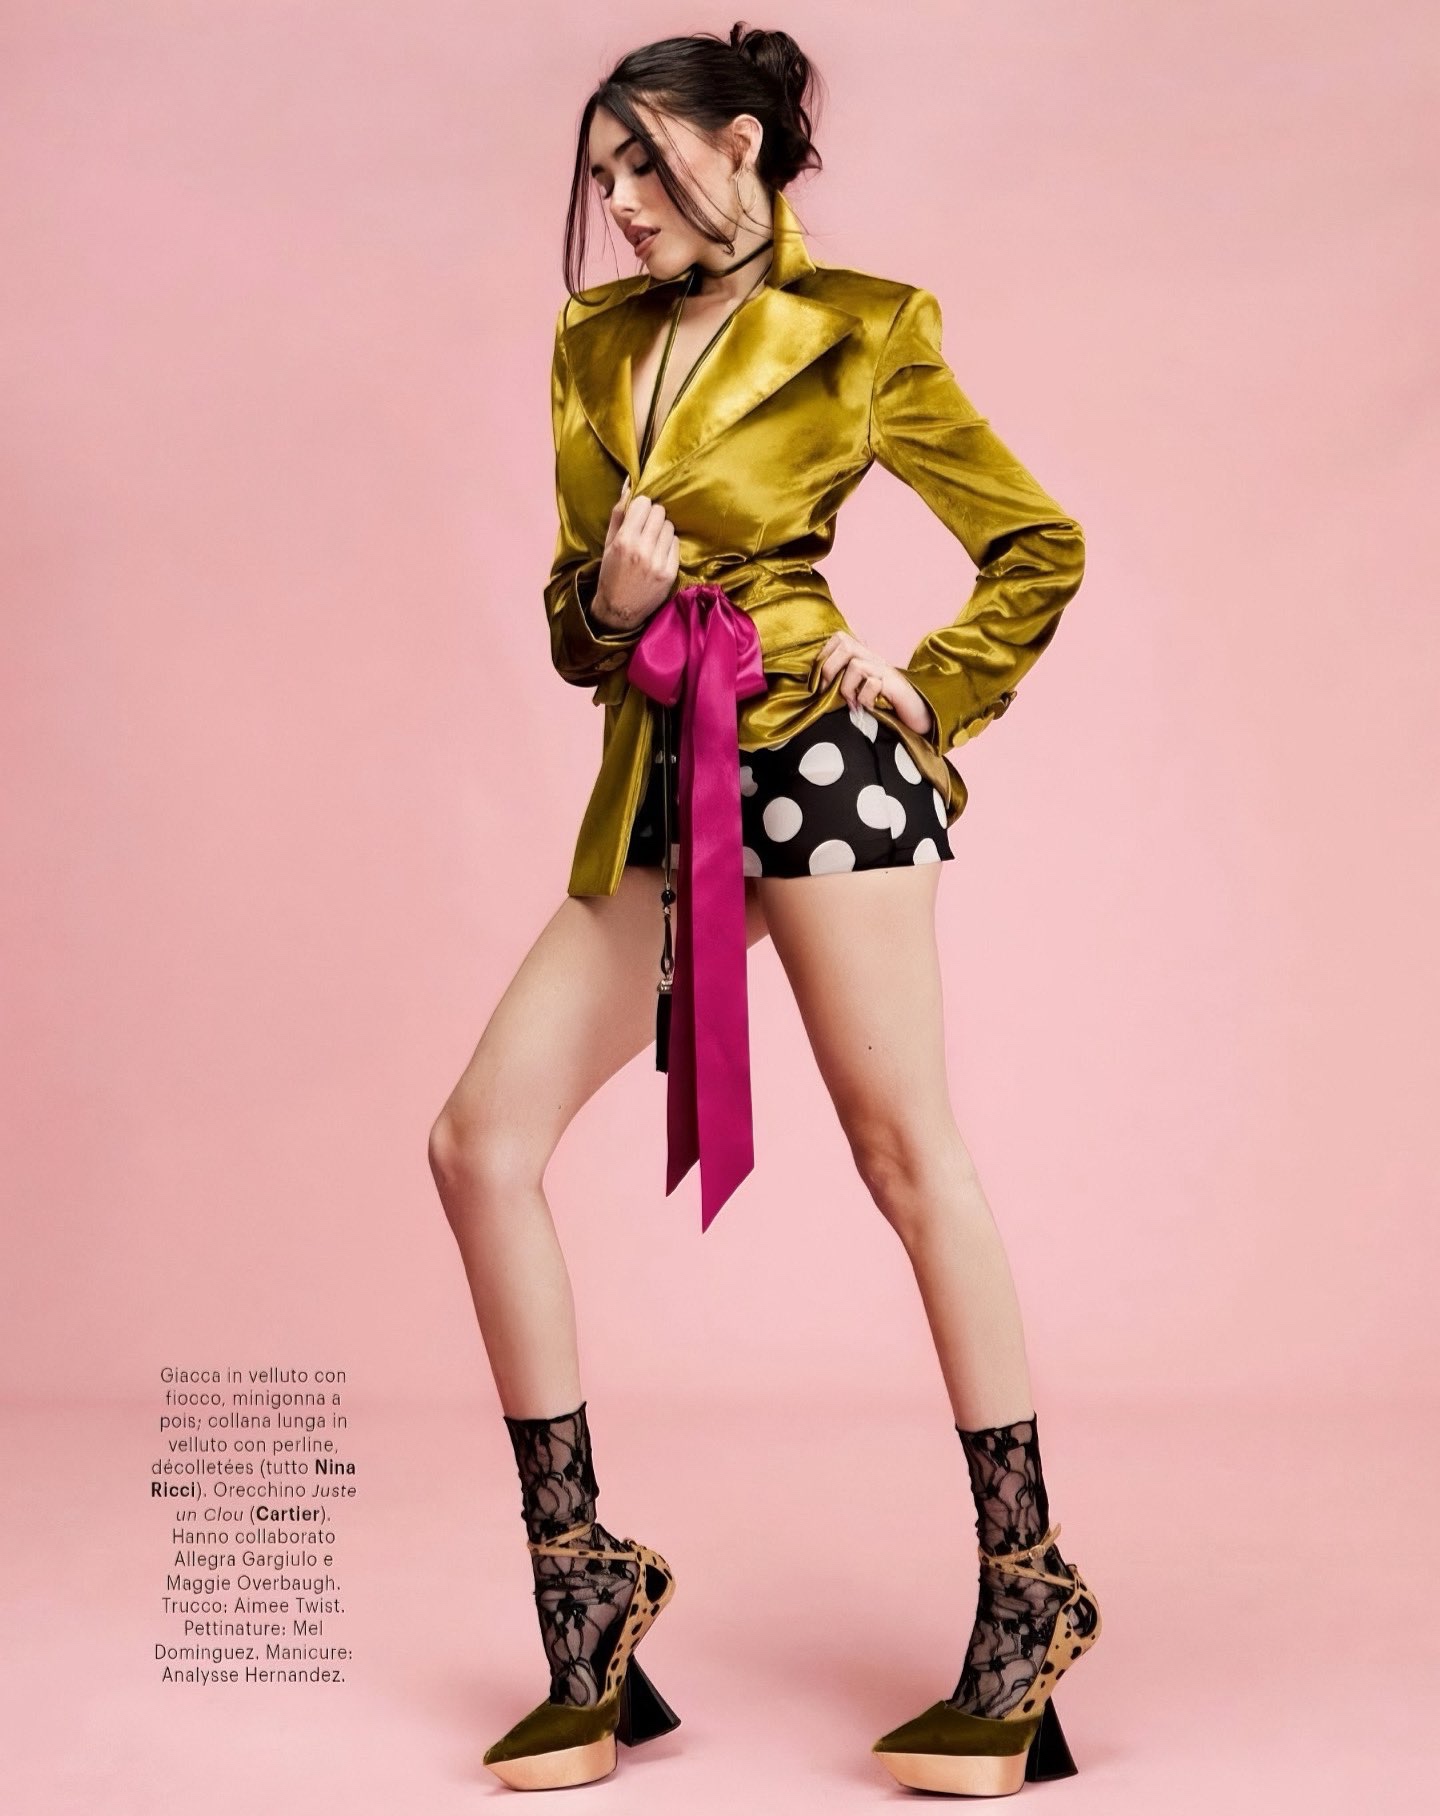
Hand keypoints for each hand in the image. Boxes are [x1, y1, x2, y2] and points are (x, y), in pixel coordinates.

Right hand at [592, 477, 680, 630]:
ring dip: (662, 529)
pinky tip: (659, 552)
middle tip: (646, 527)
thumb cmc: (611, 573)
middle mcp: (642, 550)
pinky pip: (676, 544)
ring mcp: (658, 562)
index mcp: (624, 540)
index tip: (638, 514)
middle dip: (653, 515)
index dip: (641, 506)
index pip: (644, 503)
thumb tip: (629, 485)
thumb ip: (618, 513)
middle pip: (659, 512)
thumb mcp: (608, 543)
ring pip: (669, 526)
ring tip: (652, 541)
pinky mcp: (670, 573)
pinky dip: (668, 544)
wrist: (619, 609)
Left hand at [815, 631, 935, 737]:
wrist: (916, 715)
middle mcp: (874, 659)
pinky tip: (867, 708)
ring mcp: (885, 670)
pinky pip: (872, 684)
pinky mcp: (895, 685)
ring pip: (855, 665)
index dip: (824, 655)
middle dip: (829, 668)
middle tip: (827, 691)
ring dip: (847, 688)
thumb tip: (816, 686)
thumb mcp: (857, 691)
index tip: (819, 680)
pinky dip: (864, 699)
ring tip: (851, 703)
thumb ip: (841, 683)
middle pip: (845, 643)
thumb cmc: (883, 705)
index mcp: (863, 657)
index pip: (839, 638)